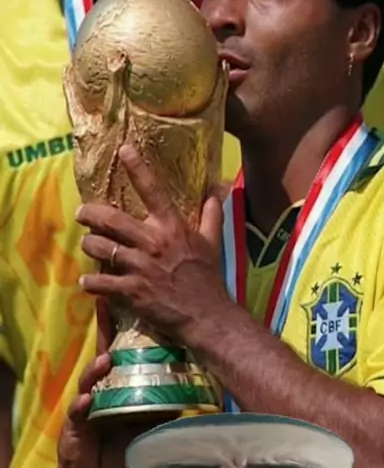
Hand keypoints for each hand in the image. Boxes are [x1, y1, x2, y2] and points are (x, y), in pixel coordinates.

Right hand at [56, 302, 153, 467]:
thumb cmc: (119, 445)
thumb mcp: (144, 424)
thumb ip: (159, 407)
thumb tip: (189, 391)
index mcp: (113, 386)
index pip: (114, 351)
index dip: (114, 327)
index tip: (114, 300)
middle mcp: (97, 390)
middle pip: (100, 357)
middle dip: (102, 334)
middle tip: (106, 309)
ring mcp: (83, 406)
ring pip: (87, 382)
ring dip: (95, 370)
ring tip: (104, 360)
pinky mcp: (73, 428)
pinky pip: (77, 414)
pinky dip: (82, 405)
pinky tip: (86, 399)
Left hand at [76, 145, 231, 344]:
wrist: (207, 316)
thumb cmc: (209, 279)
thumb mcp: (213, 243)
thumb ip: (211, 215)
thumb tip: (217, 190)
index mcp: (172, 227)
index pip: (153, 191)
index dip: (137, 168)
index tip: (123, 151)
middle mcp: (153, 242)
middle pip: (111, 219)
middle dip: (91, 213)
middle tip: (82, 212)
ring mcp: (140, 267)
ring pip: (101, 248)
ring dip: (90, 246)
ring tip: (88, 246)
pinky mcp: (132, 290)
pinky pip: (101, 282)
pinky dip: (91, 281)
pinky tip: (87, 281)